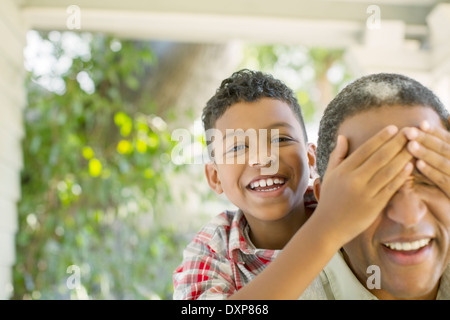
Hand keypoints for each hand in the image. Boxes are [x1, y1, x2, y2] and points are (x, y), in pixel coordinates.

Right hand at [315, 126, 413, 243]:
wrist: (328, 226)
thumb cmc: (329, 199)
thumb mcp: (329, 175)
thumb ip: (337, 155)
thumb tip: (343, 137)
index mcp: (343, 171)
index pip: (365, 149)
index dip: (381, 138)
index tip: (393, 128)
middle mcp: (354, 180)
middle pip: (380, 157)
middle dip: (396, 143)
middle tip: (409, 132)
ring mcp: (365, 194)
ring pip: (388, 171)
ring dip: (403, 157)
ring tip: (413, 147)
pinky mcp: (374, 206)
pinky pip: (390, 188)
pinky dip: (401, 177)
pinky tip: (409, 167)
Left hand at [404, 117, 449, 197]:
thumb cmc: (449, 182)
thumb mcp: (447, 163)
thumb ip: (446, 141)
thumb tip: (448, 116)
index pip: (449, 140)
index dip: (435, 132)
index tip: (421, 123)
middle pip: (445, 149)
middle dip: (427, 139)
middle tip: (408, 131)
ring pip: (444, 163)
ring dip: (427, 153)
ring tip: (410, 145)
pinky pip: (444, 180)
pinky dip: (432, 171)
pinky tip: (418, 164)